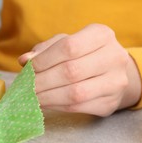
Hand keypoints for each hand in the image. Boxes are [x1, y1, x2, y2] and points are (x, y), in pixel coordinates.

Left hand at [18, 24, 141, 116]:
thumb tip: (25, 60)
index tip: (28, 68)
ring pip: (75, 93)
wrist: (113, 72)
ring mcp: (116, 82)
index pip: (69, 47)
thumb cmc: (83, 54)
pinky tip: (45, 103)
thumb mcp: (66, 43)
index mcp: (102, 35)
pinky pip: (78, 107)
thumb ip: (45, 50)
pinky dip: (56, 106)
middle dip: (43, 81)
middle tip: (25, 87)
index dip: (45, 59)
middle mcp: (114, 57)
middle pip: (71, 71)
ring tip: (32, 97)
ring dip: (48, 97)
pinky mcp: (111, 103)